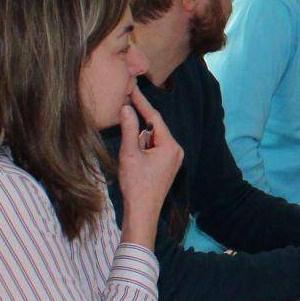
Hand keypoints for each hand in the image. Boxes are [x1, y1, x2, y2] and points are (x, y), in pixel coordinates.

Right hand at [115, 88, 181, 229]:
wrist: (143, 212)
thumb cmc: (136, 185)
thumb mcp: (129, 154)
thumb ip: (129, 128)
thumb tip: (127, 107)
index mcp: (170, 146)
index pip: (154, 117)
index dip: (141, 102)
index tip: (132, 88)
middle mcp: (176, 150)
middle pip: (154, 128)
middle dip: (138, 125)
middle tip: (123, 116)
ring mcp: (173, 159)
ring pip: (152, 139)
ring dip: (139, 141)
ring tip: (130, 158)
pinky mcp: (168, 166)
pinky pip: (154, 149)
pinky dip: (142, 148)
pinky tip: (134, 161)